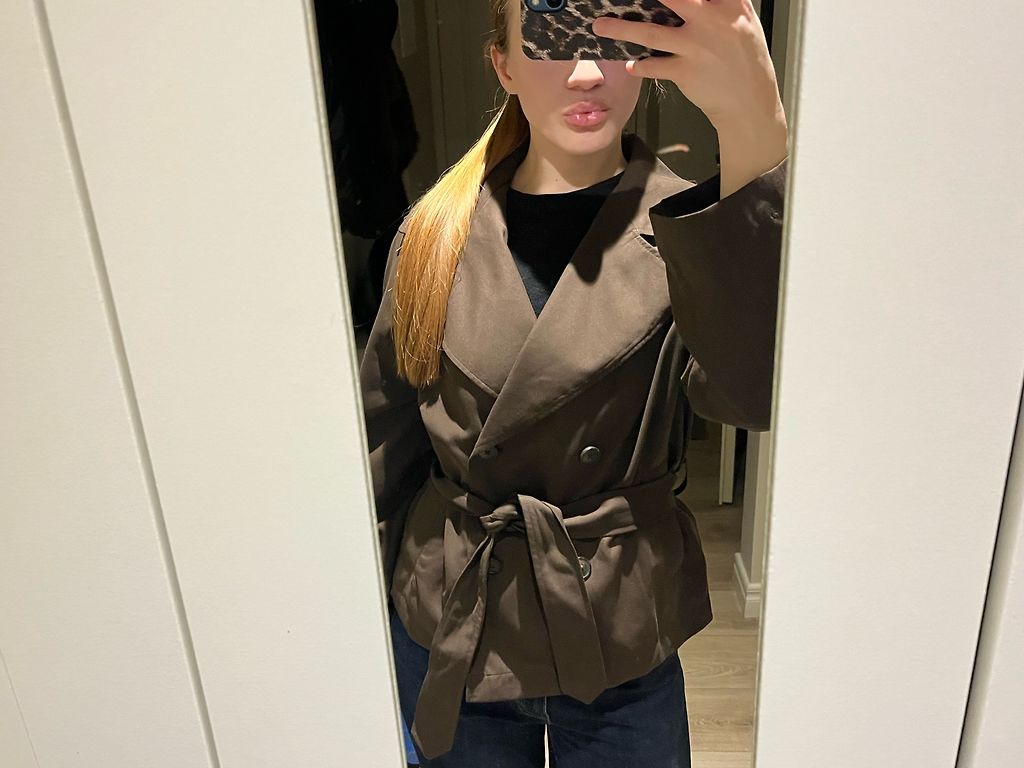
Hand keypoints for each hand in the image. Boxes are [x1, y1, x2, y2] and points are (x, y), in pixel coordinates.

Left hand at [591, 0, 785, 135]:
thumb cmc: (746, 61)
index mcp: (730, 4)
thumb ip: (725, 4)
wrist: (750, 102)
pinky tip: (631, 65)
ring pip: (651, 33)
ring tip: (600, 25)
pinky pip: (653, 66)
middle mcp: (712, 21)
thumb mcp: (745, 23)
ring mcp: (696, 47)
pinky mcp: (685, 72)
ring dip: (621, 29)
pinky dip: (639, 66)